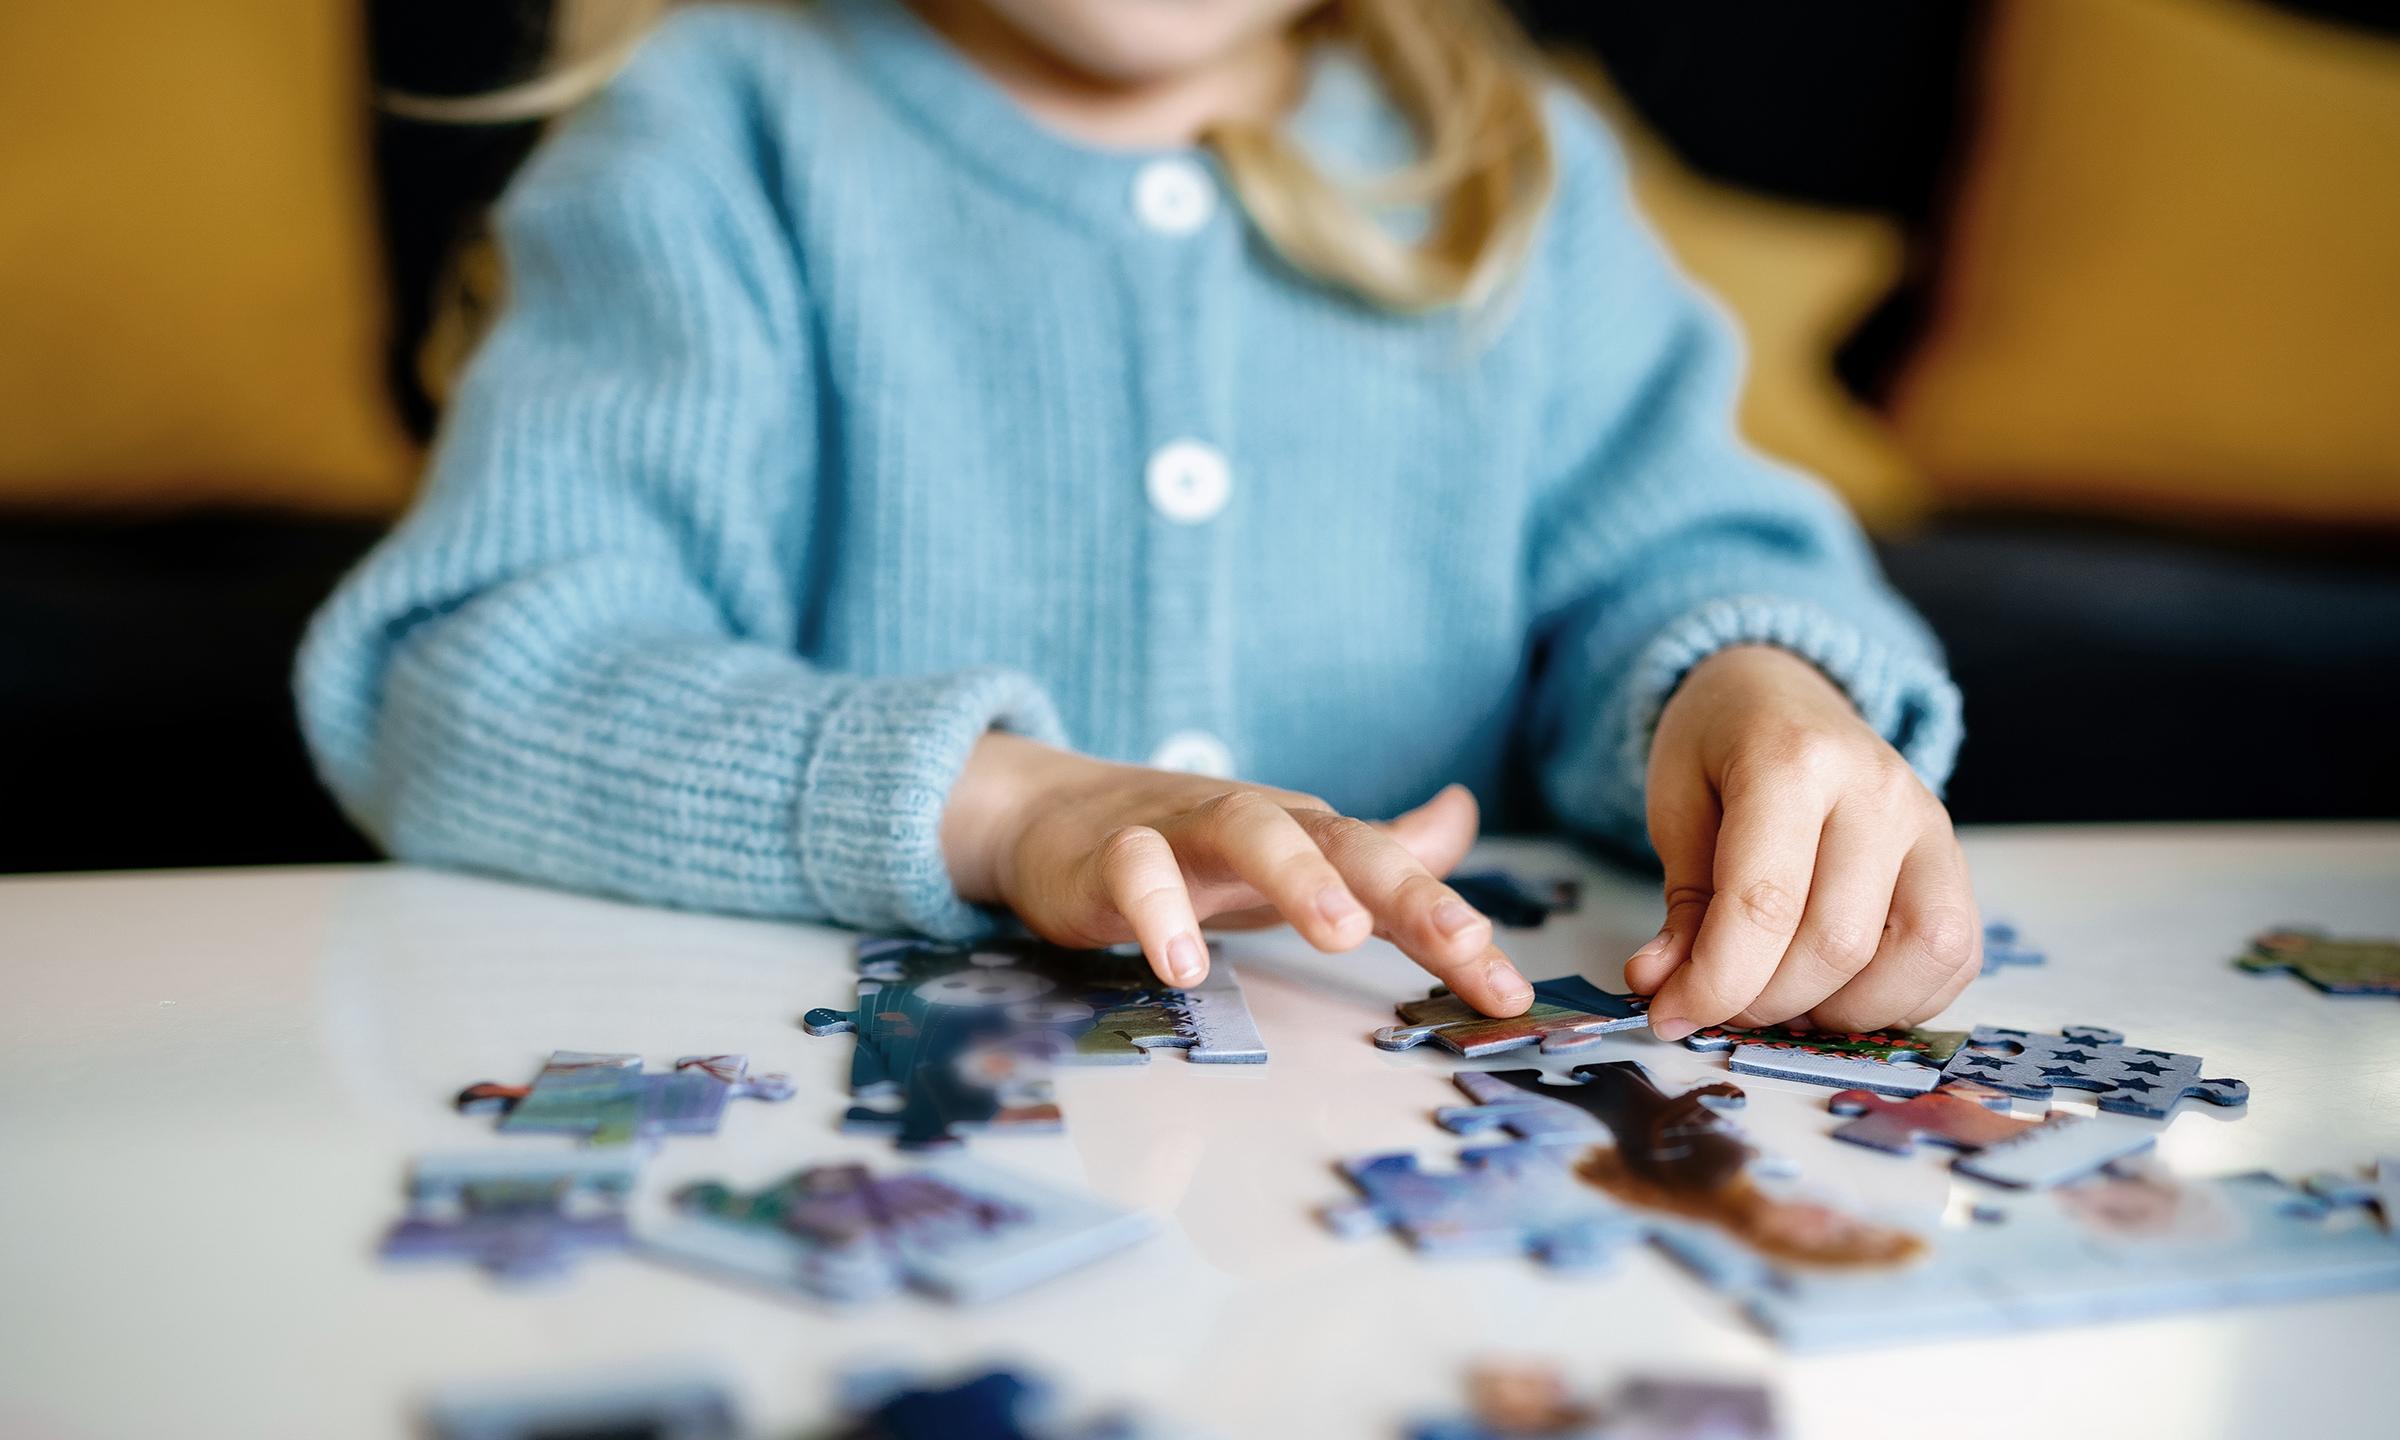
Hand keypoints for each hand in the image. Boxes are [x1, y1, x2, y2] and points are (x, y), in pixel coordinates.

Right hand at [940, 733, 1532, 1014]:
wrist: (1055, 818)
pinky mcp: (1109, 855)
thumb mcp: (1294, 854)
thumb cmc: (1193, 850)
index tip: (1510, 997)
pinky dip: (1161, 910)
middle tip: (1458, 943)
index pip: (1394, 874)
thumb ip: (1379, 850)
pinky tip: (1182, 968)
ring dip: (1298, 875)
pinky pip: (1135, 870)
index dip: (1454, 927)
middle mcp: (1259, 824)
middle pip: (1339, 838)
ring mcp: (1183, 832)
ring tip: (1340, 935)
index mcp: (1309, 836)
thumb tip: (1463, 816)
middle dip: (1403, 888)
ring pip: (1246, 829)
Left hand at [1625, 645, 1978, 1038]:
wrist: (1783, 690)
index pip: (1765, 903)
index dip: (1716, 981)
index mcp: (1793, 759)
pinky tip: (1838, 990)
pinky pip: (1954, 957)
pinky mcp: (1956, 860)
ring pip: (1916, 957)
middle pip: (1837, 943)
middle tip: (1720, 1003)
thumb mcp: (1676, 805)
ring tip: (1783, 998)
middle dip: (1767, 1001)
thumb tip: (1664, 987)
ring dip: (1841, 1010)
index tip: (1672, 1014)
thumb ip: (1683, 904)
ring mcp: (1930, 824)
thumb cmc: (1721, 746)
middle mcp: (1878, 790)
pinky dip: (1899, 999)